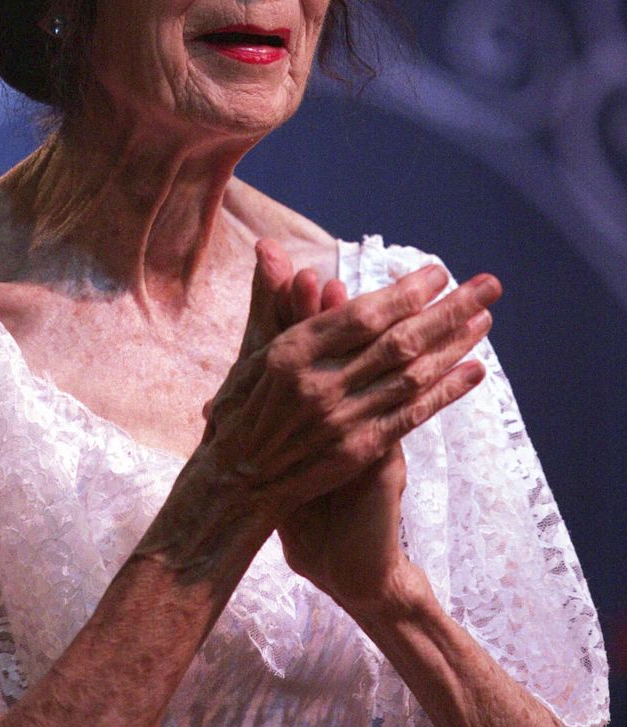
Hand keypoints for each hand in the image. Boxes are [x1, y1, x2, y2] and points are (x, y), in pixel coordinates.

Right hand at [200, 239, 498, 549]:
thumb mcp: (251, 348)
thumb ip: (271, 295)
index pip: (363, 315)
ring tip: (484, 320)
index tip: (439, 273)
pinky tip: (474, 371)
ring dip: (454, 346)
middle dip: (449, 310)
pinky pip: (411, 416)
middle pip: (399, 341)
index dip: (406, 293)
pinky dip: (446, 393)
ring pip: (412, 377)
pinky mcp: (359, 451)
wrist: (238, 481)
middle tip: (487, 286)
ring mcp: (343, 421)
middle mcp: (320, 385)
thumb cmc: (243, 406)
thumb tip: (269, 245)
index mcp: (293, 353)